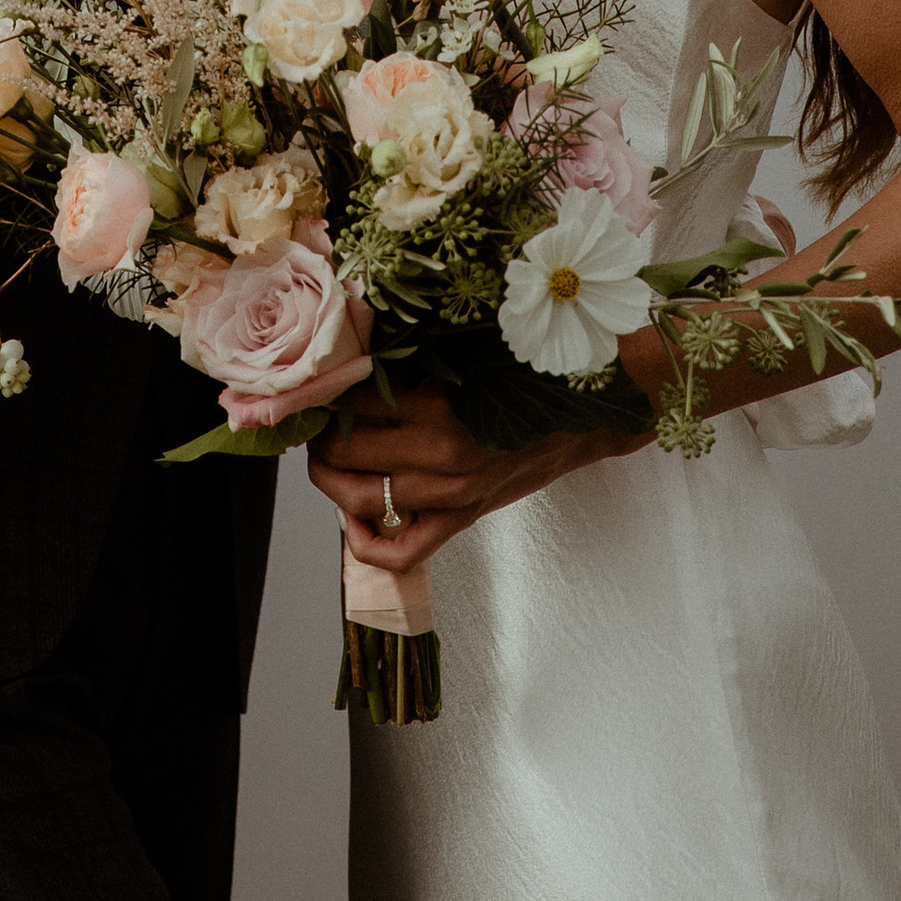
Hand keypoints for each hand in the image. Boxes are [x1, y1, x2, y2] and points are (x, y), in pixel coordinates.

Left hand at [307, 379, 640, 577]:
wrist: (582, 419)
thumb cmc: (524, 377)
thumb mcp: (467, 353)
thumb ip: (414, 355)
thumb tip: (355, 349)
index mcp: (437, 403)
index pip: (351, 402)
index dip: (327, 393)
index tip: (321, 383)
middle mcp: (438, 453)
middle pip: (344, 452)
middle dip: (321, 436)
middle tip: (318, 419)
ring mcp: (448, 494)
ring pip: (358, 499)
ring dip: (329, 480)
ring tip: (326, 458)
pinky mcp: (460, 519)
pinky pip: (399, 551)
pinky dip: (364, 543)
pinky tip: (353, 519)